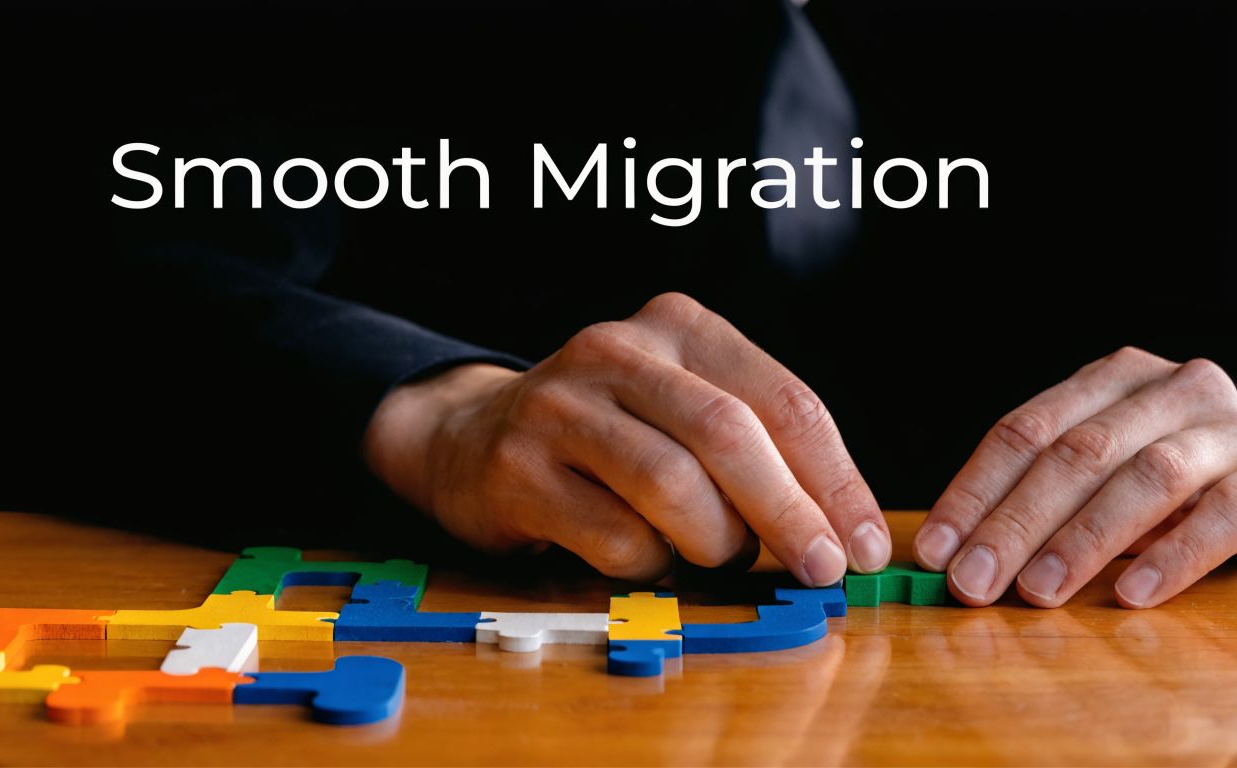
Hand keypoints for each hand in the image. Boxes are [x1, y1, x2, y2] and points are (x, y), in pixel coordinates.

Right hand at [362, 293, 885, 583]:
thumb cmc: (610, 434)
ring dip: (715, 542)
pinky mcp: (519, 469)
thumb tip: (845, 531)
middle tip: (824, 571)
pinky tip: (647, 557)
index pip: (783, 399)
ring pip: (672, 486)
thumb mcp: (684, 407)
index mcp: (678, 325)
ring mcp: (560, 407)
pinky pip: (615, 536)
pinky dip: (651, 565)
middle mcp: (616, 351)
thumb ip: (758, 447)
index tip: (865, 544)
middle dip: (791, 514)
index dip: (836, 479)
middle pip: (729, 435)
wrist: (474, 437)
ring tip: (717, 555)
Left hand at [915, 347, 1236, 608]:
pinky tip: (1130, 594)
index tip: (933, 549)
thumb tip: (958, 553)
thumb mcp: (1108, 462)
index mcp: (1111, 379)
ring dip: (1082, 541)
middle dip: (1014, 523)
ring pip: (1144, 480)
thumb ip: (1043, 490)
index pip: (1023, 431)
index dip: (972, 492)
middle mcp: (1168, 391)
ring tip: (1037, 591)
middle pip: (1075, 456)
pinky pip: (1221, 518)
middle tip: (972, 581)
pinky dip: (1172, 557)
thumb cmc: (1176, 469)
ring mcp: (1225, 431)